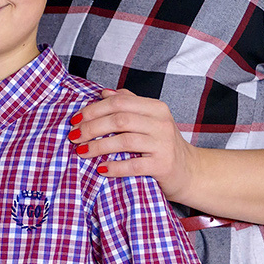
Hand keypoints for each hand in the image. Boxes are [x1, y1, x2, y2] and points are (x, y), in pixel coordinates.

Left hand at [70, 89, 195, 201]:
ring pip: (125, 141)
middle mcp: (161, 123)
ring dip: (98, 147)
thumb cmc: (162, 144)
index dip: (94, 109)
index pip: (119, 102)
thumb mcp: (150, 119)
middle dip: (92, 127)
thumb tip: (103, 92)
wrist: (190, 171)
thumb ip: (129, 104)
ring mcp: (163, 144)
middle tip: (73, 136)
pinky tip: (100, 169)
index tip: (75, 119)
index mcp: (156, 108)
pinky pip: (134, 166)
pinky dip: (114, 167)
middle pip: (120, 119)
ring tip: (81, 152)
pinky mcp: (163, 165)